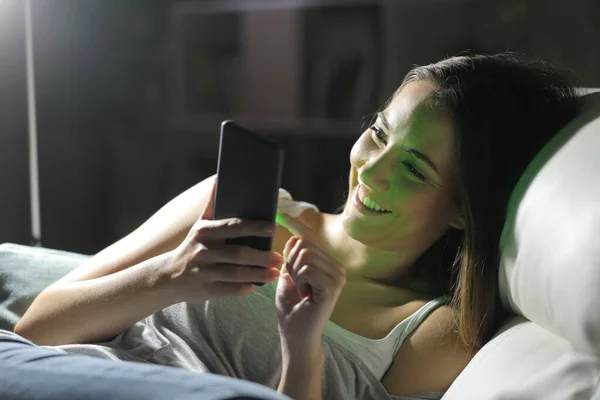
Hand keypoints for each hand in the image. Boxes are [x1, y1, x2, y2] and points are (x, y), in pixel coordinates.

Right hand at [163, 180, 282, 303]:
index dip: (254, 227)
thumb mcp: (200, 225)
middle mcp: (203, 251)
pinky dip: (242, 289)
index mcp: (205, 232)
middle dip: (261, 256)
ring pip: (235, 274)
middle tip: (279, 258)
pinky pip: (228, 289)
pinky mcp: (204, 290)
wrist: (168, 276)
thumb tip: (220, 179)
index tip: (272, 228)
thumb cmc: (192, 247)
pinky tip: (255, 287)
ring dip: (258, 274)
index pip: (233, 227)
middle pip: (238, 253)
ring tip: (274, 273)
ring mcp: (204, 272)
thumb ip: (212, 205)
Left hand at [275, 213, 345, 350]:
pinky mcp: (333, 286)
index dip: (296, 225)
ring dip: (294, 273)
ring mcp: (338, 275)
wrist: (296, 336)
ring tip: (302, 291)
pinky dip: (299, 280)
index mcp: (328, 263)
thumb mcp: (288, 276)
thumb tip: (294, 234)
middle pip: (304, 243)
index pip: (310, 237)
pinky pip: (307, 268)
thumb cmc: (291, 308)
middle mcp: (337, 266)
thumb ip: (292, 256)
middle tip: (297, 283)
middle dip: (290, 263)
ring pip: (304, 254)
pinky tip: (306, 295)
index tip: (282, 212)